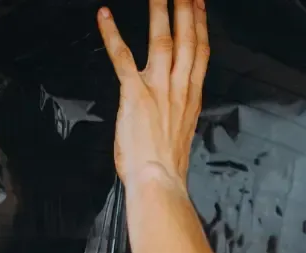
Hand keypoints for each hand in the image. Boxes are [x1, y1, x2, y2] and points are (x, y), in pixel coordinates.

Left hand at [97, 0, 209, 188]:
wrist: (159, 181)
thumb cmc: (165, 168)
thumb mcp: (179, 136)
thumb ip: (177, 116)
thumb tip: (172, 112)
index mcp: (191, 98)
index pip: (200, 53)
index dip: (200, 26)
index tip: (199, 7)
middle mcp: (179, 88)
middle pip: (187, 39)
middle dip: (185, 9)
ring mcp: (158, 89)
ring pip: (162, 40)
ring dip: (159, 11)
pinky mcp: (135, 94)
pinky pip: (122, 57)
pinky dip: (112, 35)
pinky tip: (105, 16)